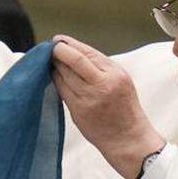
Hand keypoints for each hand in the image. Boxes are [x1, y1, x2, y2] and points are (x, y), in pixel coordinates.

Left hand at [52, 35, 165, 178]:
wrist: (127, 138)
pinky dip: (55, 80)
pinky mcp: (78, 111)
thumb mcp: (121, 80)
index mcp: (115, 74)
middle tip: (50, 48)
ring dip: (54, 66)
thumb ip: (101, 67)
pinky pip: (61, 90)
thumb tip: (74, 51)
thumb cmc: (124, 108)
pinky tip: (52, 76)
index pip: (87, 52)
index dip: (69, 44)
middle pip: (73, 61)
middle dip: (58, 51)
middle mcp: (102, 84)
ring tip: (50, 61)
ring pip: (64, 75)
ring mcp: (88, 98)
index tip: (58, 40)